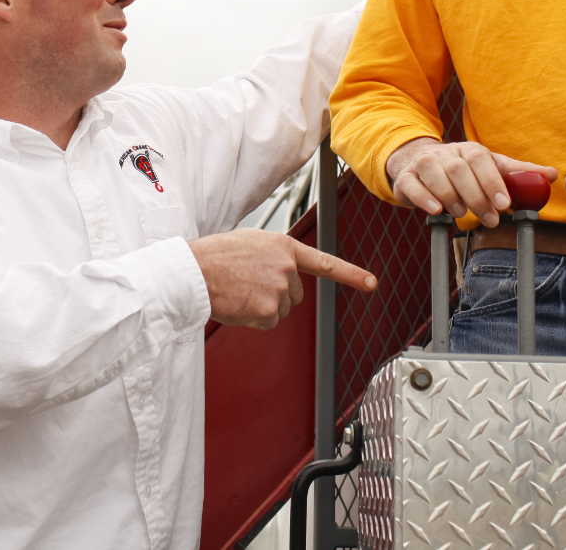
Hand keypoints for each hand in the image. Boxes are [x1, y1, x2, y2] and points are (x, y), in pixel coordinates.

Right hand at [188, 228, 376, 329]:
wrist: (194, 271)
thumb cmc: (216, 255)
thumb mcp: (252, 243)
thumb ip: (275, 255)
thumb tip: (284, 275)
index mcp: (284, 247)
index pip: (325, 262)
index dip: (351, 274)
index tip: (371, 283)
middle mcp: (287, 267)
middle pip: (295, 294)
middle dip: (276, 293)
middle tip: (248, 283)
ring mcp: (279, 290)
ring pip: (281, 310)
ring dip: (262, 306)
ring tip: (239, 290)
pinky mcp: (268, 310)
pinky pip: (268, 322)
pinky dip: (254, 319)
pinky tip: (238, 303)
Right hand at [386, 137, 557, 226]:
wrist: (420, 162)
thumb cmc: (462, 170)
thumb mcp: (490, 168)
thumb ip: (518, 173)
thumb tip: (551, 175)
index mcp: (469, 150)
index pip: (480, 159)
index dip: (492, 180)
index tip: (504, 203)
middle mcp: (446, 153)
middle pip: (459, 169)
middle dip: (476, 196)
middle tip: (490, 219)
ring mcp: (424, 164)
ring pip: (435, 174)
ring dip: (451, 196)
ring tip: (463, 214)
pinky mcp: (406, 178)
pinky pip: (411, 184)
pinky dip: (424, 197)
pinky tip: (436, 210)